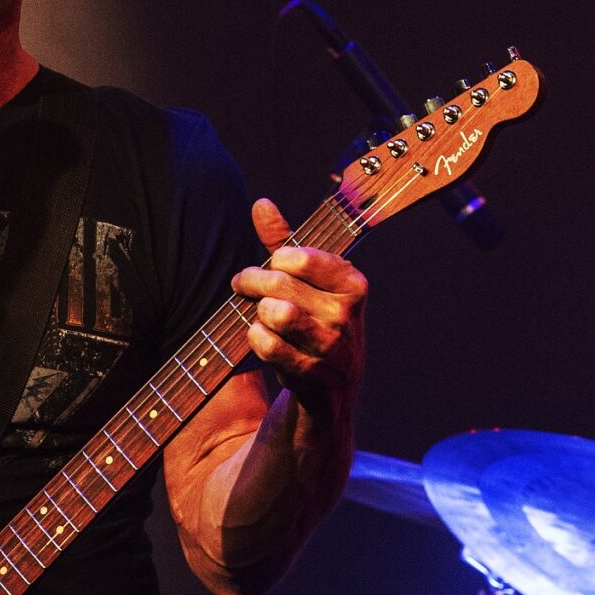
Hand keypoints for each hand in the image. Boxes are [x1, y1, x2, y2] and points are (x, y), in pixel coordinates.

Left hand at [232, 197, 366, 395]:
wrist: (332, 390)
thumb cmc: (316, 325)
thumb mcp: (307, 282)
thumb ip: (284, 242)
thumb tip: (262, 204)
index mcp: (352, 285)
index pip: (302, 258)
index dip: (275, 259)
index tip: (266, 265)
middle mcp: (347, 315)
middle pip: (281, 284)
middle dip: (252, 282)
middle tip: (242, 285)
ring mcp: (332, 347)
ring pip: (277, 314)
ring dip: (258, 312)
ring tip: (260, 314)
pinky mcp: (313, 375)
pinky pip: (270, 346)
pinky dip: (256, 339)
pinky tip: (260, 338)